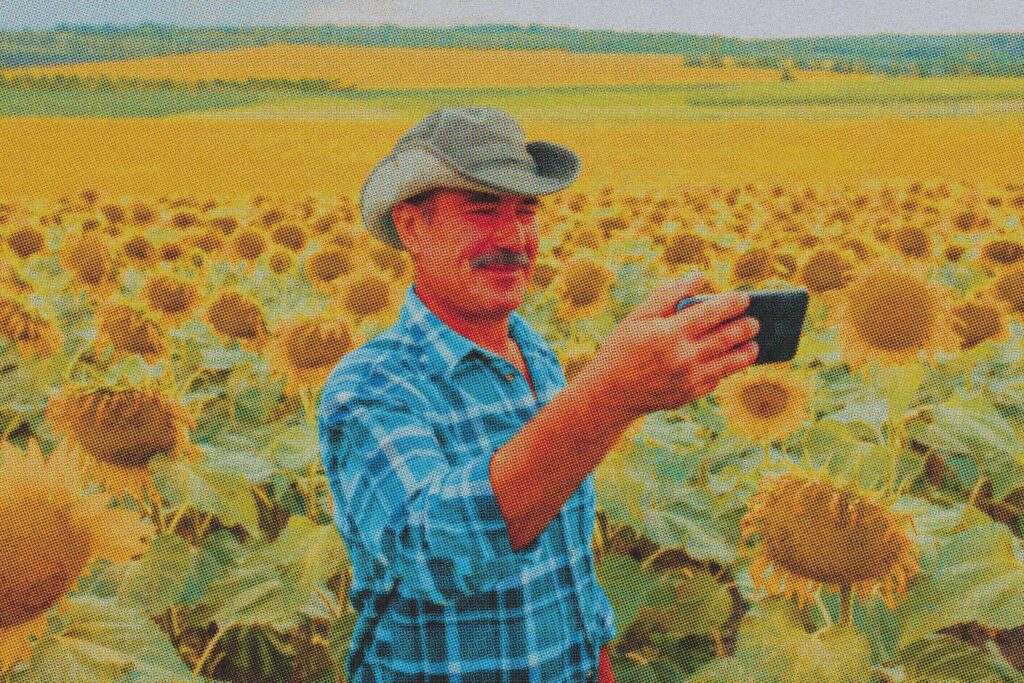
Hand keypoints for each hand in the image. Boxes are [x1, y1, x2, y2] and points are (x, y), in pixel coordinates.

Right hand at [575, 273, 758, 424]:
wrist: (609, 393)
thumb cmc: (622, 348)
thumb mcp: (639, 316)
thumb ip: (670, 295)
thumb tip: (699, 277)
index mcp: (670, 333)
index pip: (711, 313)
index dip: (732, 303)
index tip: (744, 298)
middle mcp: (683, 357)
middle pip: (726, 338)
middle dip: (745, 327)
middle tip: (755, 321)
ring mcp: (688, 379)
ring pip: (729, 363)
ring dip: (746, 352)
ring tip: (754, 344)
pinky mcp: (690, 394)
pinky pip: (716, 379)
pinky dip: (726, 369)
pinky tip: (730, 361)